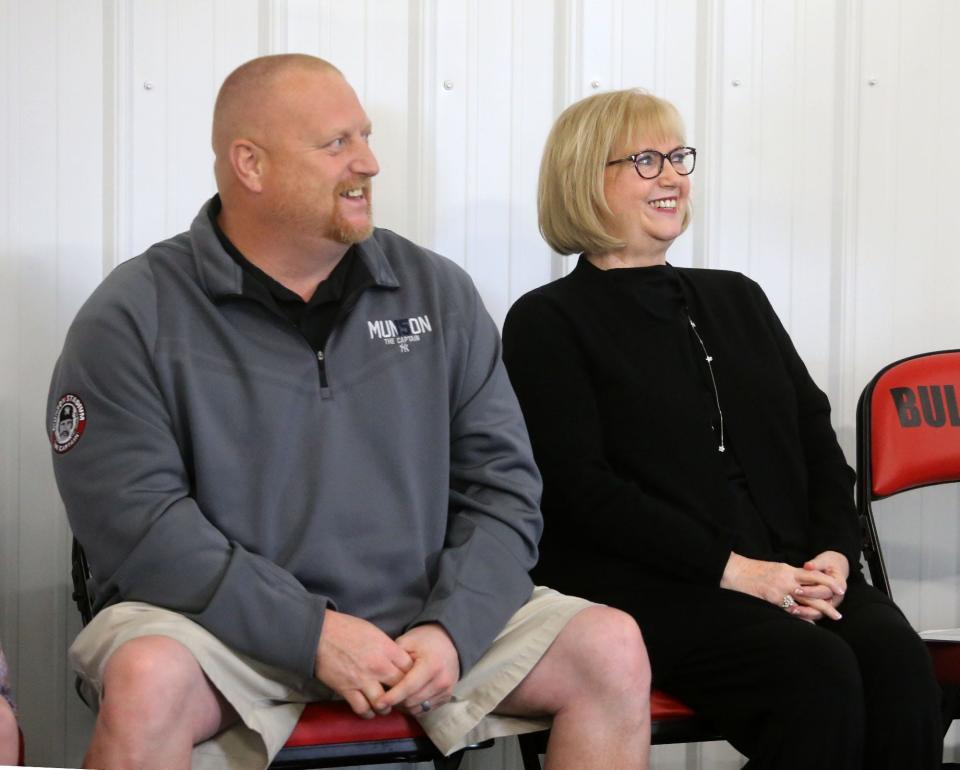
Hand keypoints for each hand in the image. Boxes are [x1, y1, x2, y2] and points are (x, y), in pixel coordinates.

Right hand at [315, 609, 413, 717]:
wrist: (320, 633)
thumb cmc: (346, 628)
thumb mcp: (374, 631)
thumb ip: (387, 647)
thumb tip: (396, 659)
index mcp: (387, 649)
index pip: (410, 669)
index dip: (413, 676)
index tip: (410, 680)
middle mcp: (378, 666)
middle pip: (401, 687)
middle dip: (403, 693)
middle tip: (401, 697)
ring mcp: (363, 680)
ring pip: (384, 704)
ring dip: (386, 707)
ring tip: (385, 706)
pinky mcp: (347, 690)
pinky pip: (363, 709)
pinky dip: (368, 713)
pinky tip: (369, 710)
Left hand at [375, 623, 460, 715]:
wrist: (447, 641)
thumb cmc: (423, 640)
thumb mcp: (407, 642)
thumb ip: (394, 659)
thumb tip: (379, 679)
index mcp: (432, 665)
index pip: (409, 687)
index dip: (392, 696)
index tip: (379, 702)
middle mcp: (442, 680)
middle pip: (412, 701)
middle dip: (396, 701)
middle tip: (385, 695)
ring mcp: (446, 690)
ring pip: (417, 708)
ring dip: (404, 705)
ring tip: (395, 695)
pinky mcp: (447, 697)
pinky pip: (425, 710)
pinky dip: (414, 706)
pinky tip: (407, 697)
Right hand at [720, 552, 844, 620]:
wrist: (734, 571)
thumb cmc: (753, 570)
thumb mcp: (774, 568)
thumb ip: (788, 575)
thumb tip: (800, 582)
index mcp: (788, 570)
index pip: (814, 575)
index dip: (829, 582)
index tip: (840, 589)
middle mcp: (787, 580)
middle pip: (814, 591)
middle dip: (829, 602)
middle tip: (839, 612)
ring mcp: (780, 591)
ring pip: (805, 602)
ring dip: (820, 612)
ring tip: (831, 619)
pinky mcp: (772, 600)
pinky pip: (791, 611)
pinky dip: (802, 618)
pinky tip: (811, 625)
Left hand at [792, 551, 848, 621]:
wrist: (836, 568)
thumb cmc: (828, 563)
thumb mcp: (824, 560)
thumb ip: (816, 563)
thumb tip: (808, 566)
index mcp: (840, 585)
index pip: (824, 591)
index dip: (811, 591)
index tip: (797, 589)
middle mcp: (837, 596)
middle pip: (823, 603)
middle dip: (806, 602)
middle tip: (790, 601)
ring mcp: (831, 603)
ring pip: (819, 612)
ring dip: (805, 613)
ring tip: (791, 610)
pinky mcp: (825, 607)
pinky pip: (815, 614)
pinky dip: (805, 615)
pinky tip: (794, 613)